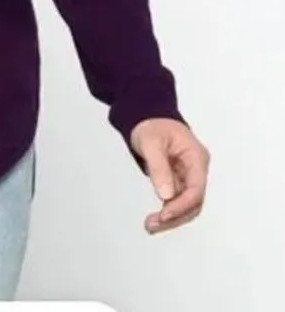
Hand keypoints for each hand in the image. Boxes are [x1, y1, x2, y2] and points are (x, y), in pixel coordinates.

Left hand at [130, 117, 209, 233]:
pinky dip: (167, 210)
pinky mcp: (178, 180)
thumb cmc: (151, 125)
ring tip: (150, 226)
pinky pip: (176, 200)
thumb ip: (159, 167)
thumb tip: (166, 195)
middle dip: (176, 216)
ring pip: (186, 204)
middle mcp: (196, 169)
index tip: (164, 215)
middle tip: (153, 225)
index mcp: (196, 157)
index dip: (182, 205)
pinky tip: (154, 219)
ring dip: (171, 217)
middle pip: (194, 201)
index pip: (196, 189)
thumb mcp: (151, 142)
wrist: (146, 117)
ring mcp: (188, 176)